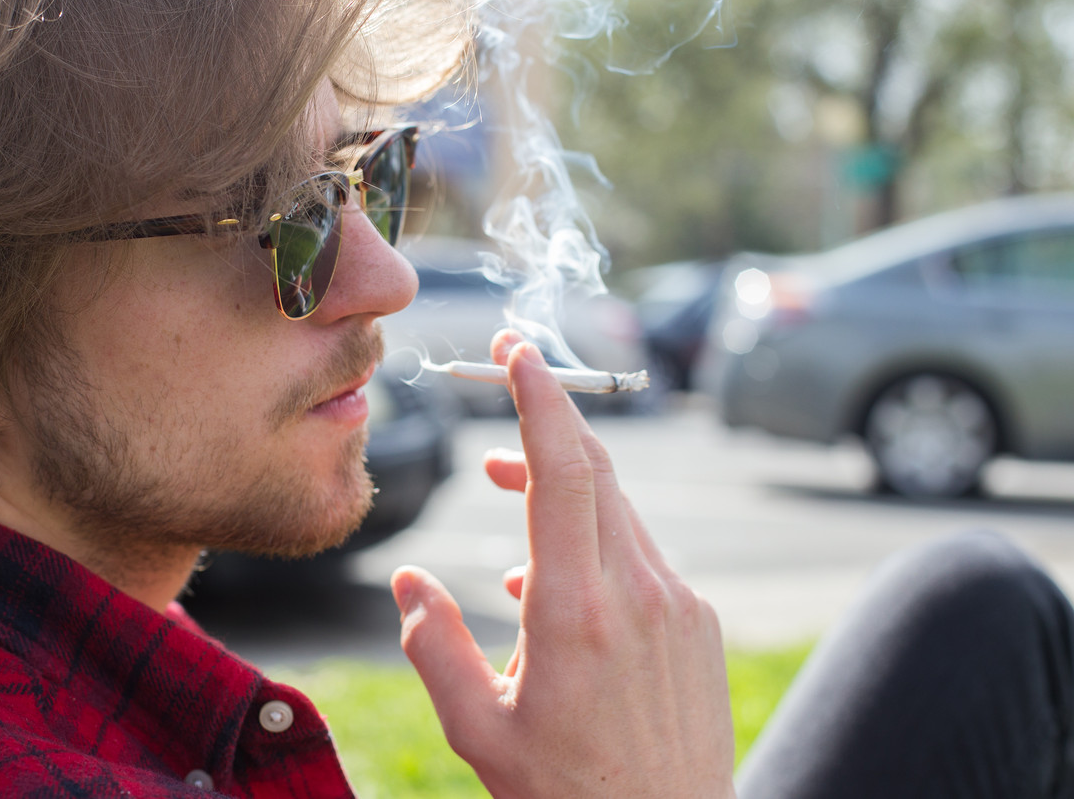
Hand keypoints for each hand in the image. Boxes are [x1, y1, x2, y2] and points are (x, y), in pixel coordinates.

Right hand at [392, 332, 735, 797]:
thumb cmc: (566, 795)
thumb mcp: (478, 731)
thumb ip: (432, 648)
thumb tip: (408, 581)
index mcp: (575, 613)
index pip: (564, 472)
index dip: (539, 399)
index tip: (516, 352)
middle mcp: (637, 594)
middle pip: (595, 469)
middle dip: (548, 415)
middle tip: (508, 377)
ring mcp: (678, 605)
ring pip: (617, 509)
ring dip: (564, 484)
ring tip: (506, 489)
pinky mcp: (699, 623)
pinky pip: (641, 554)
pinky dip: (595, 540)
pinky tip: (553, 582)